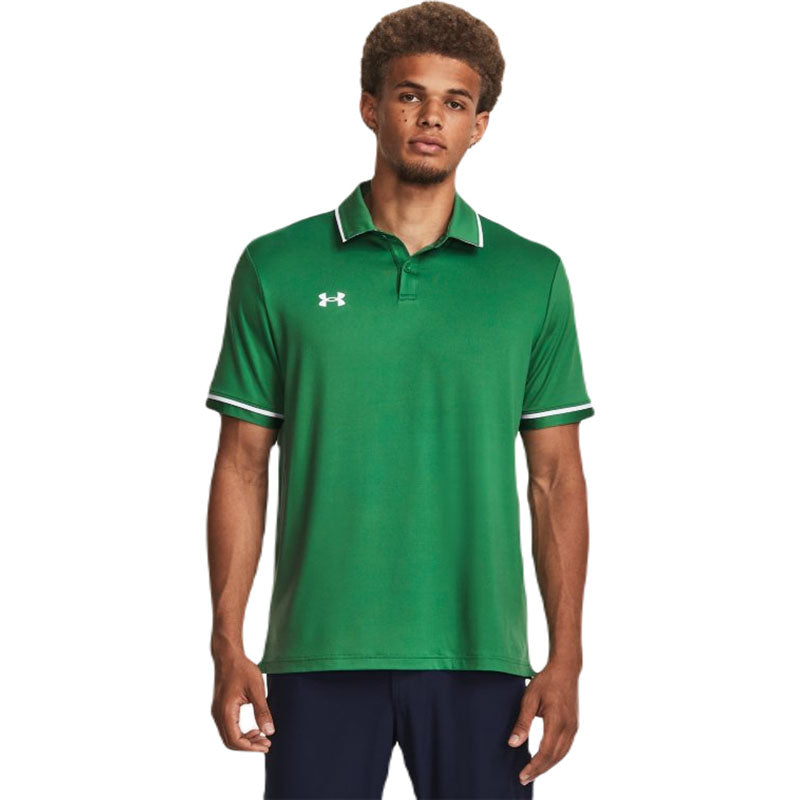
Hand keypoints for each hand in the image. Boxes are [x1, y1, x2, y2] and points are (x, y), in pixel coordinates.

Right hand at [211, 648, 275, 752]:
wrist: (228, 656)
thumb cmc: (242, 669)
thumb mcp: (256, 689)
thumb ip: (262, 711)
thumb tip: (269, 732)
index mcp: (225, 711)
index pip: (235, 740)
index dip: (251, 747)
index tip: (267, 744)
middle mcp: (218, 714)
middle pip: (230, 742)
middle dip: (249, 746)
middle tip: (266, 744)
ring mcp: (217, 712)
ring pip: (228, 736)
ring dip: (245, 740)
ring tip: (262, 737)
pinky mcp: (220, 708)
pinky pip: (228, 727)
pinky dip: (240, 732)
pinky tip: (254, 728)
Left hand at [507, 662, 579, 785]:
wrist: (565, 669)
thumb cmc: (546, 681)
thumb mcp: (529, 699)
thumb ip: (522, 723)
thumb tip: (513, 744)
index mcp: (557, 721)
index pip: (546, 752)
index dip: (534, 766)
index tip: (522, 775)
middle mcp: (569, 727)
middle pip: (554, 757)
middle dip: (539, 770)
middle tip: (524, 778)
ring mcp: (574, 727)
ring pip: (562, 754)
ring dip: (548, 766)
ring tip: (533, 772)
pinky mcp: (574, 725)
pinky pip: (565, 747)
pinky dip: (555, 757)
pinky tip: (545, 759)